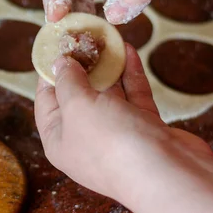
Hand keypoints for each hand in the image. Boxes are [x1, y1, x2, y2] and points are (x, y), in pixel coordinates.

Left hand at [35, 44, 212, 212]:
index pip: (46, 102)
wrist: (167, 175)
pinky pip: (133, 98)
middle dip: (80, 66)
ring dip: (106, 68)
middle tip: (82, 36)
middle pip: (77, 97)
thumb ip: (67, 82)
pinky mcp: (145, 131)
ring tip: (104, 38)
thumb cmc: (110, 142)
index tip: (53, 46)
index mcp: (58, 140)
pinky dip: (130, 76)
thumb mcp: (76, 107)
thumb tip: (59, 64)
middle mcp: (84, 140)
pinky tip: (128, 51)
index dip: (48, 73)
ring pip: (108, 96)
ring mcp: (116, 136)